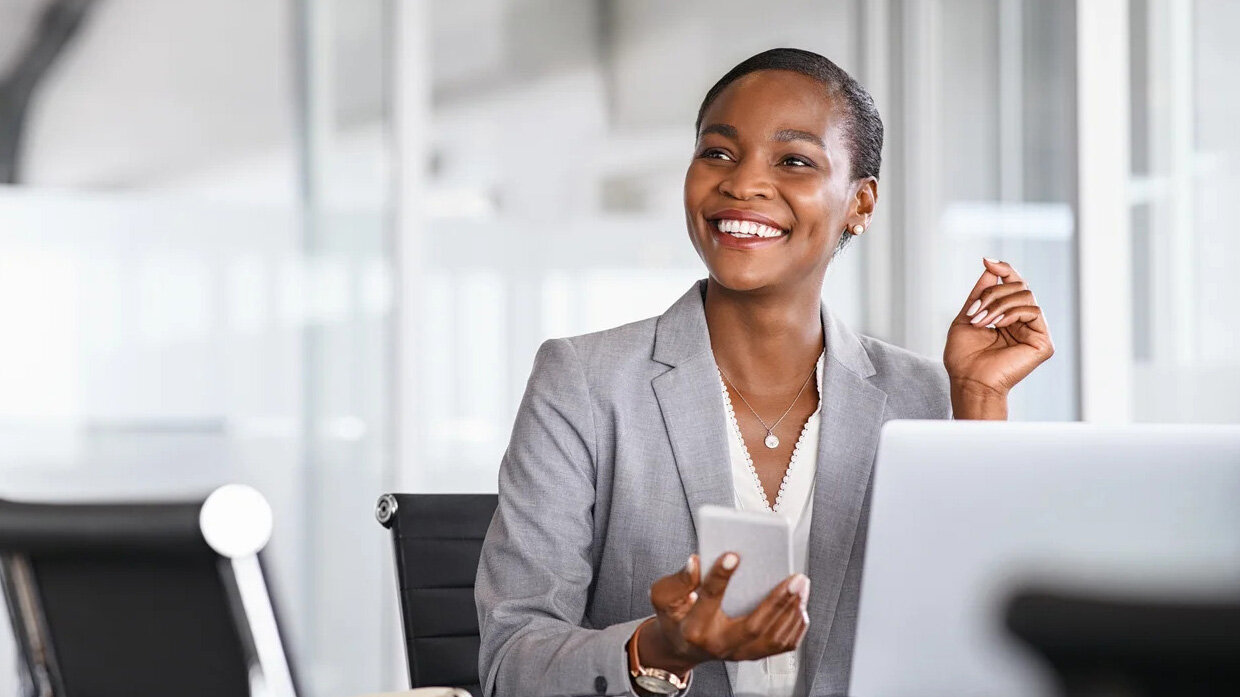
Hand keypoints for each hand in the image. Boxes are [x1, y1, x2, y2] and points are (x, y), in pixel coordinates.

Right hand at [636, 553, 809, 673]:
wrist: (682, 646)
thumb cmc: (676, 616)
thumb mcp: (664, 596)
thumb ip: (678, 580)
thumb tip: (695, 562)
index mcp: (694, 627)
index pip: (709, 599)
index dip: (720, 577)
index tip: (733, 555)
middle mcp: (719, 644)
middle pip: (753, 626)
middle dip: (778, 601)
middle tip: (795, 578)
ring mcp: (738, 653)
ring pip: (772, 637)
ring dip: (792, 610)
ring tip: (801, 586)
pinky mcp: (752, 654)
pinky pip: (781, 646)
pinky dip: (795, 626)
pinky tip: (800, 605)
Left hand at [944, 258, 1053, 411]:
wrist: (969, 381)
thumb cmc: (964, 357)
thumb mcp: (967, 317)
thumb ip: (980, 293)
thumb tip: (990, 267)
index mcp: (1007, 316)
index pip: (1013, 284)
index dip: (1004, 269)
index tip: (987, 261)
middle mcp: (1023, 322)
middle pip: (1018, 286)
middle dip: (992, 293)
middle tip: (975, 312)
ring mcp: (1034, 331)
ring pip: (1025, 295)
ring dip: (998, 304)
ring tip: (982, 322)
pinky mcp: (1043, 342)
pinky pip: (1033, 311)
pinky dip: (1012, 312)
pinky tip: (997, 325)